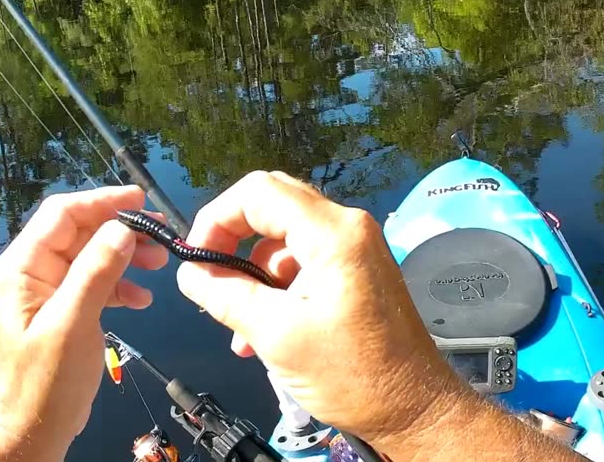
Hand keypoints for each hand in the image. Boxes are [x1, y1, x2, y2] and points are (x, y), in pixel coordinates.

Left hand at [0, 186, 167, 461]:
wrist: (37, 427)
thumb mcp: (72, 322)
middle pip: (81, 232)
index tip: (140, 201)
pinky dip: (121, 285)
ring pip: (93, 255)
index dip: (101, 202)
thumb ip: (96, 272)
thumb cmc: (46, 381)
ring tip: (158, 262)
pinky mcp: (67, 309)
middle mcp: (33, 272)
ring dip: (126, 256)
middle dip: (120, 230)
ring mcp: (50, 290)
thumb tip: (122, 230)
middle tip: (159, 233)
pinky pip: (97, 282)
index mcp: (22, 267)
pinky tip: (142, 299)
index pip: (62, 215)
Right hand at [175, 172, 464, 456]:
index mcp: (333, 234)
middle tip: (210, 277)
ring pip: (283, 238)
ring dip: (252, 272)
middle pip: (271, 206)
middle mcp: (348, 228)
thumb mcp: (276, 336)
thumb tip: (190, 274)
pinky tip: (263, 328)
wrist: (413, 410)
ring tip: (238, 322)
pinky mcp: (355, 270)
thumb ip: (226, 296)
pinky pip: (302, 261)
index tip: (197, 256)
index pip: (258, 192)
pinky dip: (275, 286)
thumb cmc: (357, 377)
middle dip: (232, 240)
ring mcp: (355, 248)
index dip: (217, 218)